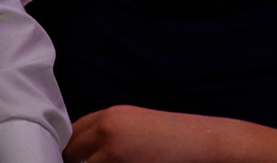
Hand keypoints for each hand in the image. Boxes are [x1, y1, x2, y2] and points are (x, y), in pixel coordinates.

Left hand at [66, 105, 231, 162]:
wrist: (205, 143)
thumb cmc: (174, 138)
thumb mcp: (135, 125)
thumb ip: (108, 132)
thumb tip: (82, 150)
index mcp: (109, 117)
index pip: (72, 133)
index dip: (71, 148)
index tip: (74, 158)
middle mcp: (107, 132)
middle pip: (71, 151)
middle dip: (76, 161)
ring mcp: (115, 155)